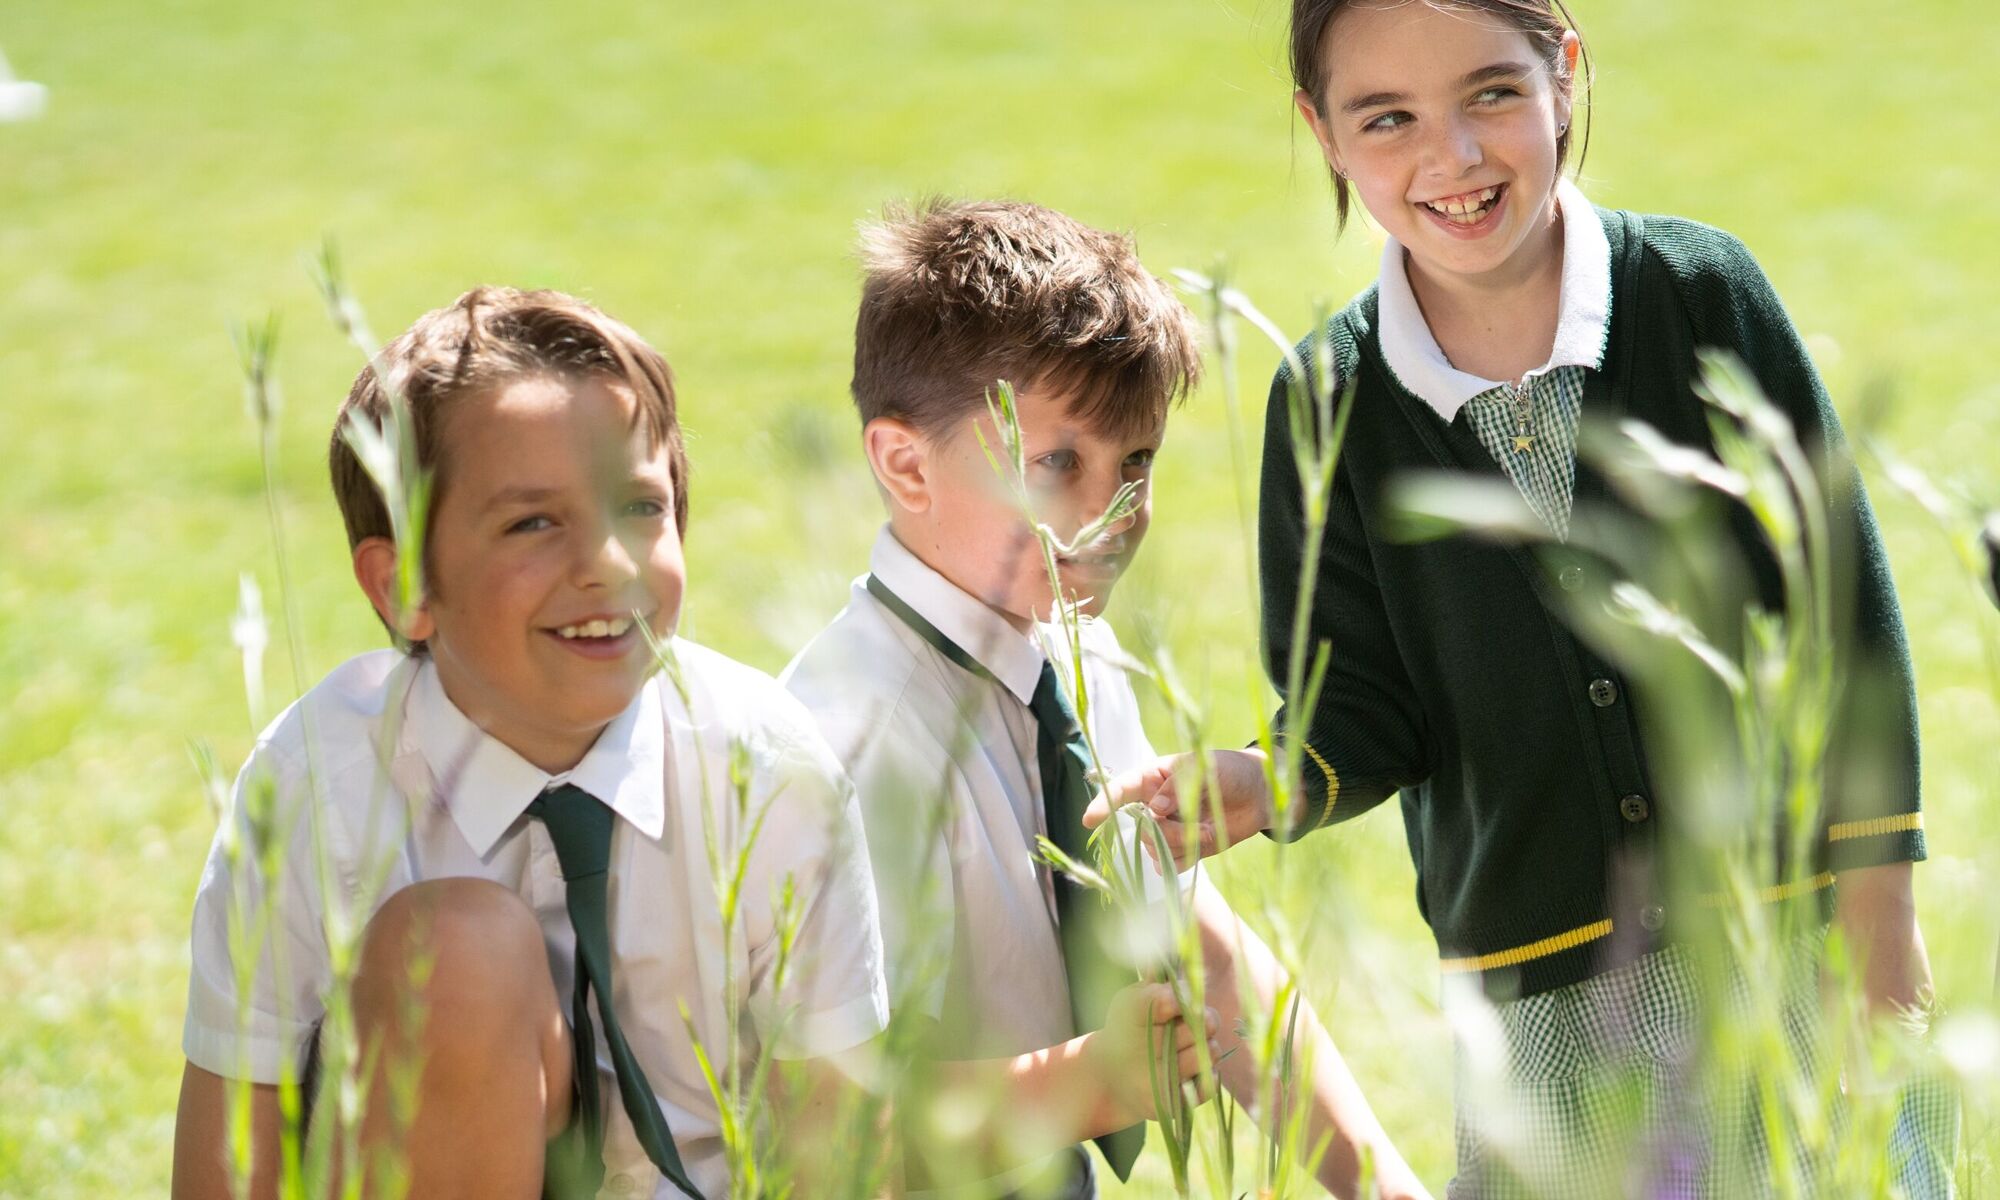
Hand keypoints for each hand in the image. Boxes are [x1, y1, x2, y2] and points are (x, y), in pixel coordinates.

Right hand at [1081, 749, 1274, 869]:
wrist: (1259, 794)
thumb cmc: (1230, 771)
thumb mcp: (1204, 769)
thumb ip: (1178, 788)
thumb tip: (1154, 810)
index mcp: (1155, 778)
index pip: (1121, 790)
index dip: (1103, 804)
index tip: (1089, 819)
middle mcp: (1156, 805)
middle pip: (1142, 827)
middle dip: (1166, 831)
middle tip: (1197, 822)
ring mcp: (1168, 828)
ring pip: (1154, 848)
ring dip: (1181, 844)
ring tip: (1207, 829)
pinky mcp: (1183, 848)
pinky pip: (1171, 863)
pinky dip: (1187, 857)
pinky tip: (1205, 840)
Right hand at [1085, 981, 1218, 1124]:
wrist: (1109, 1080)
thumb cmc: (1126, 1029)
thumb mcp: (1131, 1001)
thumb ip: (1154, 986)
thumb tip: (1171, 969)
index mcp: (1127, 1017)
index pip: (1167, 1001)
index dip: (1184, 997)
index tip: (1182, 999)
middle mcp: (1138, 1052)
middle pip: (1200, 1025)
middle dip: (1204, 1018)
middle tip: (1195, 1020)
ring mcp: (1155, 1081)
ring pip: (1210, 1052)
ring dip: (1207, 1045)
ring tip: (1190, 1046)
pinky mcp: (1171, 1105)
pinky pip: (1210, 1083)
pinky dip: (1208, 1072)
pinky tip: (1192, 1068)